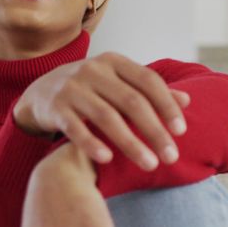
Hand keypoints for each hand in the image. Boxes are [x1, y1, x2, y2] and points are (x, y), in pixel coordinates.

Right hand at [13, 52, 190, 170]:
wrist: (40, 91)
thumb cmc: (89, 88)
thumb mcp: (117, 82)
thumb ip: (148, 90)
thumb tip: (187, 100)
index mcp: (113, 62)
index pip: (148, 81)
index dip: (167, 105)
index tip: (181, 130)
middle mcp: (92, 71)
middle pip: (131, 102)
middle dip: (154, 130)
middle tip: (171, 156)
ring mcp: (71, 88)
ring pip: (106, 117)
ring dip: (130, 143)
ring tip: (149, 164)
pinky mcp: (54, 108)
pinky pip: (75, 128)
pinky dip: (91, 143)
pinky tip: (108, 160)